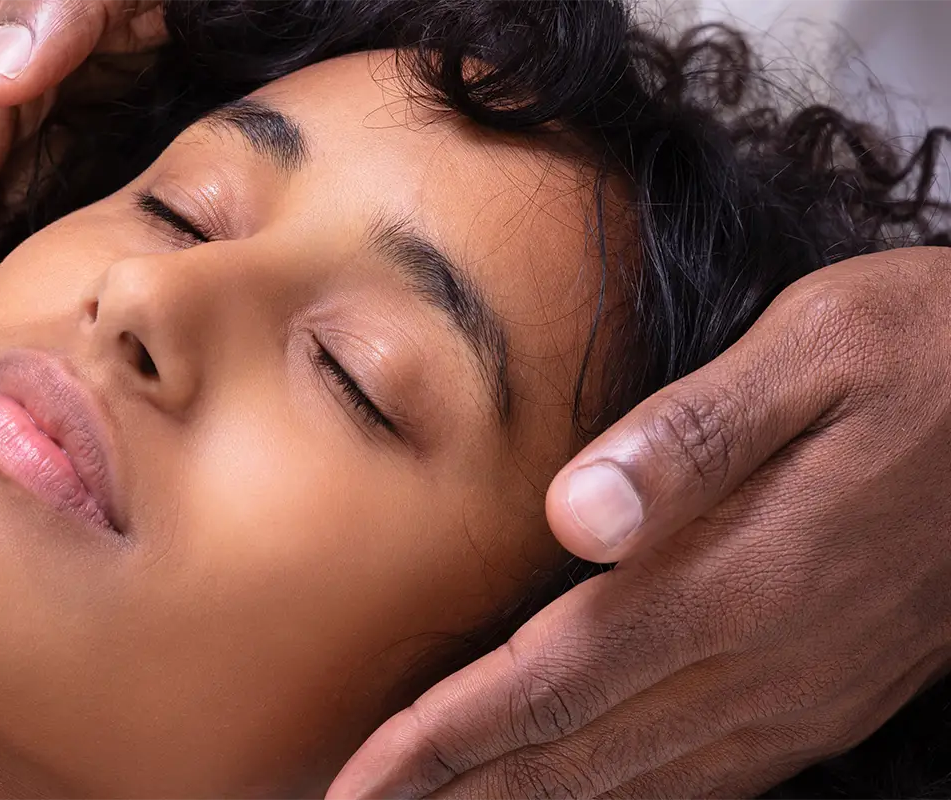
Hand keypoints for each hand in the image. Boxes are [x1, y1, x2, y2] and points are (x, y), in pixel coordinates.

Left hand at [326, 246, 950, 798]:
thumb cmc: (927, 355)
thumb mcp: (812, 351)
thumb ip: (689, 439)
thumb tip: (575, 515)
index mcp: (735, 578)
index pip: (548, 681)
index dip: (444, 739)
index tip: (359, 779)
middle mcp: (762, 662)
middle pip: (574, 759)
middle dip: (456, 796)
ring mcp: (801, 695)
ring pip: (635, 787)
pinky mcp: (829, 699)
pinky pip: (706, 780)